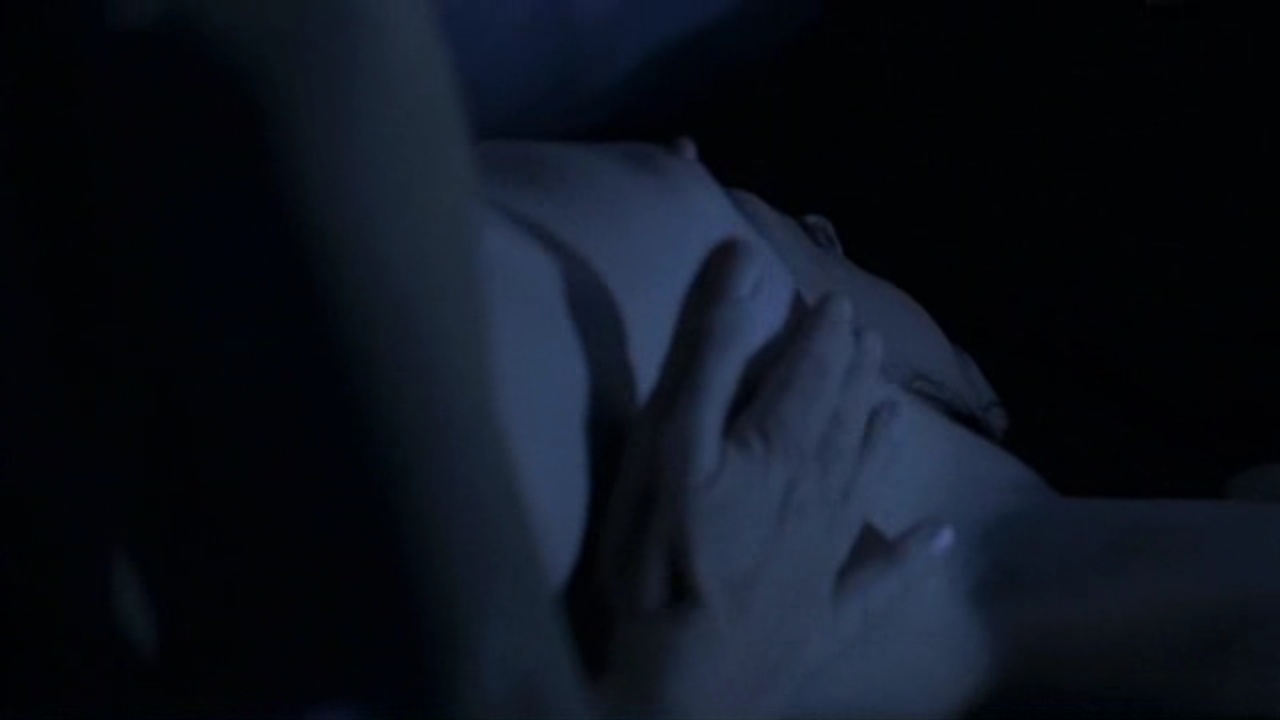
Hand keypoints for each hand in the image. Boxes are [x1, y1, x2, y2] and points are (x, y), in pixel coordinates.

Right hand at [596, 241, 954, 716]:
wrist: (682, 690)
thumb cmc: (662, 560)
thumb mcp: (672, 444)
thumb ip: (709, 352)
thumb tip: (745, 259)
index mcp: (780, 447)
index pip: (810, 371)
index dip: (822, 334)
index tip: (836, 303)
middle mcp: (818, 493)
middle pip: (842, 419)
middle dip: (854, 375)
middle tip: (866, 341)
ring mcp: (827, 558)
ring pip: (863, 480)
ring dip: (877, 439)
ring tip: (891, 409)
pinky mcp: (825, 614)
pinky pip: (879, 577)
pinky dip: (910, 555)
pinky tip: (937, 539)